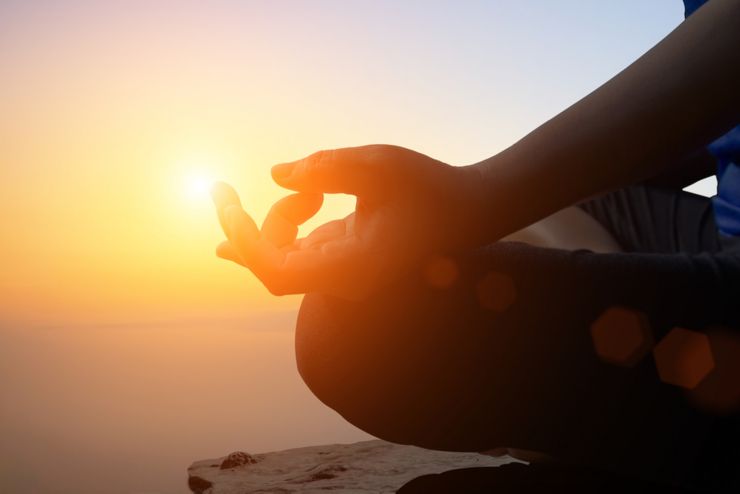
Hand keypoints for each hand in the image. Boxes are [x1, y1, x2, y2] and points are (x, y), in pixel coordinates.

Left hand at [211, 145, 478, 298]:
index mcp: (353, 268)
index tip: (226, 201)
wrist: (470, 209)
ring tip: (312, 186)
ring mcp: (344, 272)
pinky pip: (294, 253)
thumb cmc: (432, 186)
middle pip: (273, 264)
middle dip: (248, 227)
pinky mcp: (344, 257)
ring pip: (283, 257)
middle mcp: (345, 280)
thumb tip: (276, 174)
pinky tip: (232, 230)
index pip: (278, 271)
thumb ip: (325, 166)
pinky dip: (270, 234)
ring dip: (275, 220)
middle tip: (222, 189)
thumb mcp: (379, 165)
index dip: (245, 240)